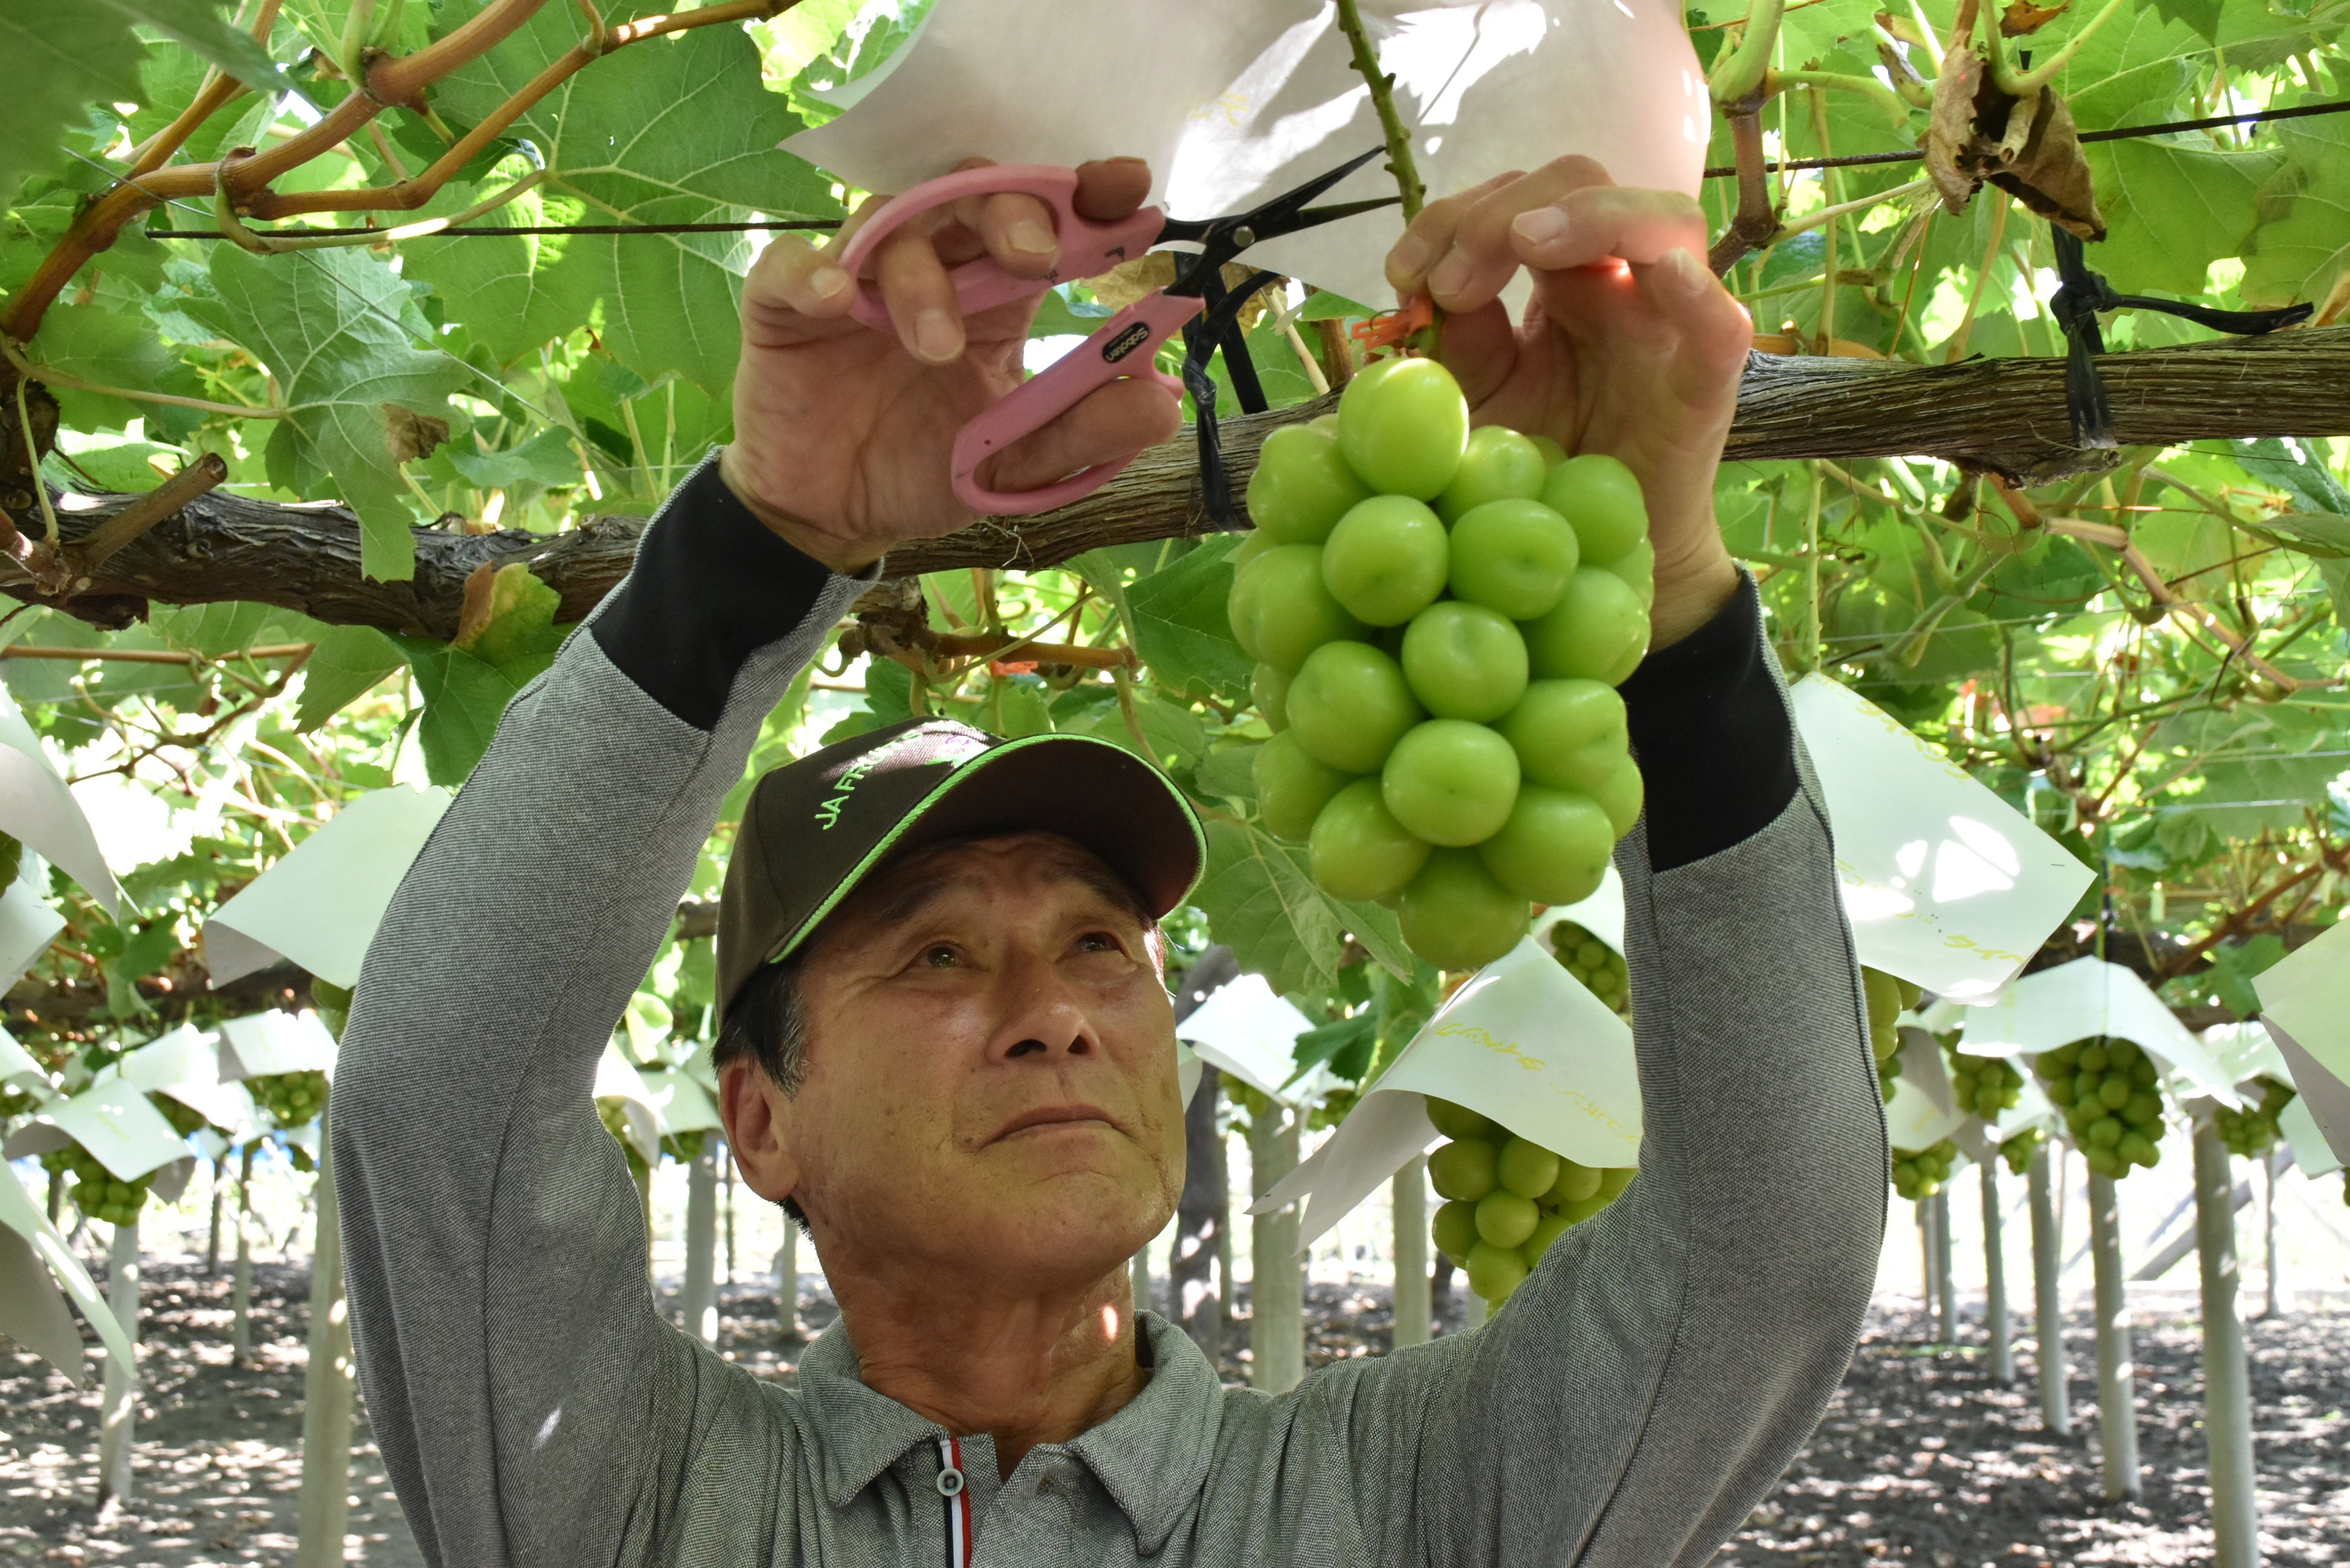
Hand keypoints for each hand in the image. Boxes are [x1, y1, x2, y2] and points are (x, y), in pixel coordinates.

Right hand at [721, 158, 1183, 573]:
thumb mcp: (1014, 465)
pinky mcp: (787, 306)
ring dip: (923, 278)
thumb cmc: (925, 472)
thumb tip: (1165, 401)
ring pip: (893, 226)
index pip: (1047, 222)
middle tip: (1037, 257)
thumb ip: (1084, 434)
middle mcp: (934, 270)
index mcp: (997, 298)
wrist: (830, 518)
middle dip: (1012, 211)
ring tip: (937, 349)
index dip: (1085, 197)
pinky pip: (793, 266)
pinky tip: (835, 299)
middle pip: (973, 196)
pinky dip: (813, 273)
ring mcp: (859, 281)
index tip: (1130, 187)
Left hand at [1384, 157, 1751, 647]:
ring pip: (1665, 220)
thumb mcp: (1474, 398)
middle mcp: (1617, 282)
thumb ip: (1454, 339)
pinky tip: (1656, 276)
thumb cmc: (1529, 471)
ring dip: (1590, 217)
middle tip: (1446, 284)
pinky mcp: (1706, 382)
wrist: (1582, 562)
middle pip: (1583, 185)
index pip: (1517, 201)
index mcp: (1558, 278)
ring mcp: (1669, 324)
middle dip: (1502, 214)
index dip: (1453, 218)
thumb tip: (1425, 285)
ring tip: (1525, 244)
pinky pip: (1719, 321)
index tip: (1401, 276)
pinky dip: (1695, 289)